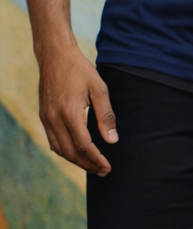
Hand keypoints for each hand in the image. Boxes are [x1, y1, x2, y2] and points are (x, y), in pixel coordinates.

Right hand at [36, 44, 114, 175]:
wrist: (56, 57)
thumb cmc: (80, 71)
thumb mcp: (99, 89)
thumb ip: (106, 116)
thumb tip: (112, 140)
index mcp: (69, 113)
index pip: (84, 145)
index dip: (96, 159)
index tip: (107, 167)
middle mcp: (54, 119)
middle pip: (70, 152)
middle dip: (87, 164)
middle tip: (103, 171)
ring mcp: (46, 118)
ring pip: (59, 149)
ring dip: (75, 160)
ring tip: (92, 166)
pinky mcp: (44, 116)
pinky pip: (52, 140)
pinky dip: (64, 151)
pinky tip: (76, 153)